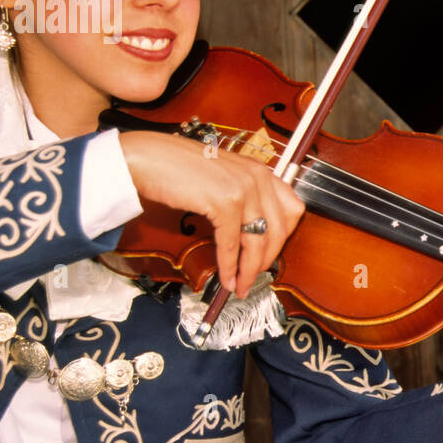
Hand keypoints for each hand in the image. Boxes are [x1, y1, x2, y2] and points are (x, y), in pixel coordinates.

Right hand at [117, 131, 304, 296]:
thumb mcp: (224, 178)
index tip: (272, 253)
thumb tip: (252, 234)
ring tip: (240, 285)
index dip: (285, 237)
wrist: (149, 157)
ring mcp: (243, 189)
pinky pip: (232, 244)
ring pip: (258, 241)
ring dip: (249, 270)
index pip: (293, 209)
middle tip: (255, 277)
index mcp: (260, 171)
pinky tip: (226, 278)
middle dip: (268, 260)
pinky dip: (230, 266)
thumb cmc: (178, 168)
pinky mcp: (224, 202)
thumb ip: (243, 197)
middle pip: (280, 230)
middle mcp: (257, 178)